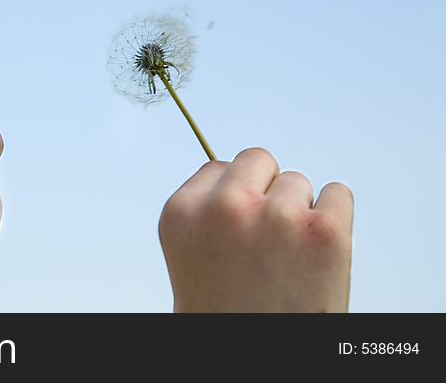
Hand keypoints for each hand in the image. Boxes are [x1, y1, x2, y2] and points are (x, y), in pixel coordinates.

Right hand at [158, 147, 353, 311]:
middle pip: (258, 160)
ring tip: (290, 261)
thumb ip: (206, 212)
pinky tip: (320, 254)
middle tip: (268, 242)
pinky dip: (336, 219)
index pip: (217, 168)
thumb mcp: (192, 256)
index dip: (234, 198)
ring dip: (299, 213)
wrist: (255, 369)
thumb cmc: (226, 319)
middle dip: (266, 191)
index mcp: (182, 212)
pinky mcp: (325, 233)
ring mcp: (276, 217)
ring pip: (298, 182)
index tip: (239, 232)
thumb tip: (240, 175)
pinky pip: (339, 193)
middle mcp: (224, 207)